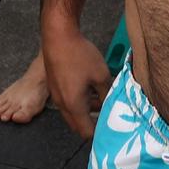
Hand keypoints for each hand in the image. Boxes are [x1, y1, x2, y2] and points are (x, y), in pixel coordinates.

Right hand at [43, 23, 112, 138]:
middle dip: (93, 124)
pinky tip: (89, 87)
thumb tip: (114, 105)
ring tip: (101, 98)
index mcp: (74, 106)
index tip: (111, 128)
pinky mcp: (54, 86)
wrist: (58, 35)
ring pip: (72, 113)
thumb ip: (108, 94)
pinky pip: (67, 102)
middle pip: (77, 125)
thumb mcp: (101, 75)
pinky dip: (78, 102)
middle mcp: (62, 105)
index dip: (100, 134)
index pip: (86, 132)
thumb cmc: (79, 55)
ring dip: (86, 111)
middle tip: (107, 115)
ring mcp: (56, 96)